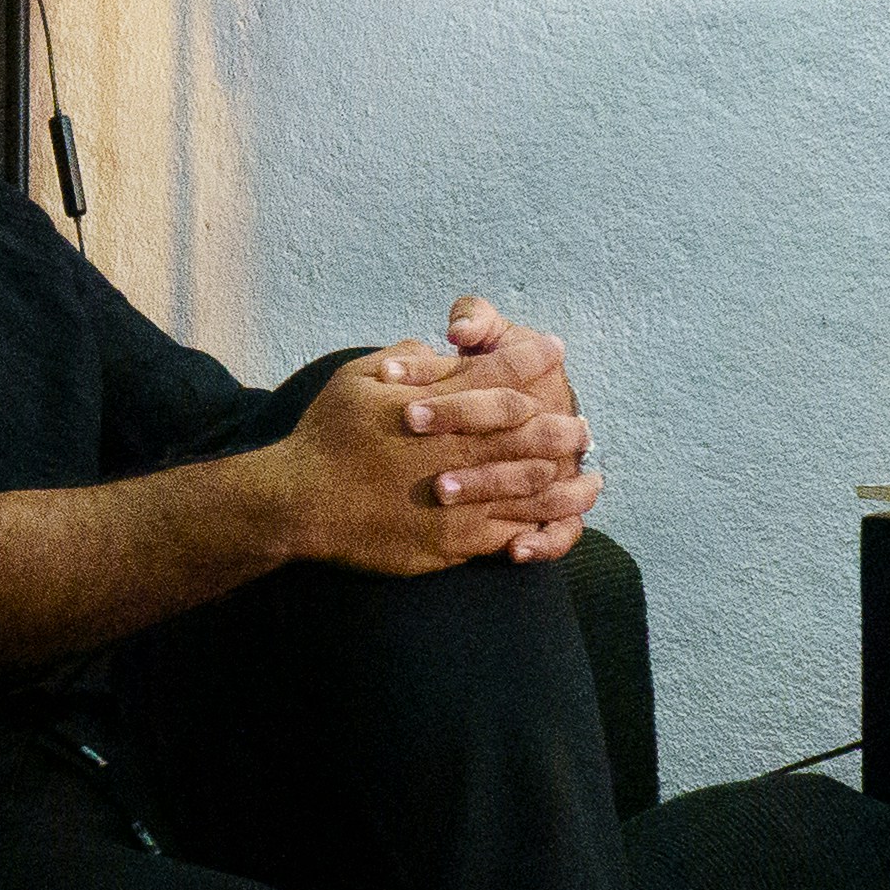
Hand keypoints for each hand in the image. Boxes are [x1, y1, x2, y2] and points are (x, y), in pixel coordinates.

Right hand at [263, 342, 595, 572]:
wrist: (299, 503)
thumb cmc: (325, 437)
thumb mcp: (356, 379)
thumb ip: (404, 361)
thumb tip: (436, 349)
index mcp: (438, 406)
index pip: (500, 374)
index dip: (533, 357)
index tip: (555, 349)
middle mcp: (457, 450)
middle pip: (530, 432)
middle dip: (563, 426)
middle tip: (585, 426)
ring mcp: (459, 500)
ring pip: (531, 487)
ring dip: (567, 481)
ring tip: (590, 479)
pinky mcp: (452, 541)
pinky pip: (509, 534)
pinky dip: (539, 529)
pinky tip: (555, 524)